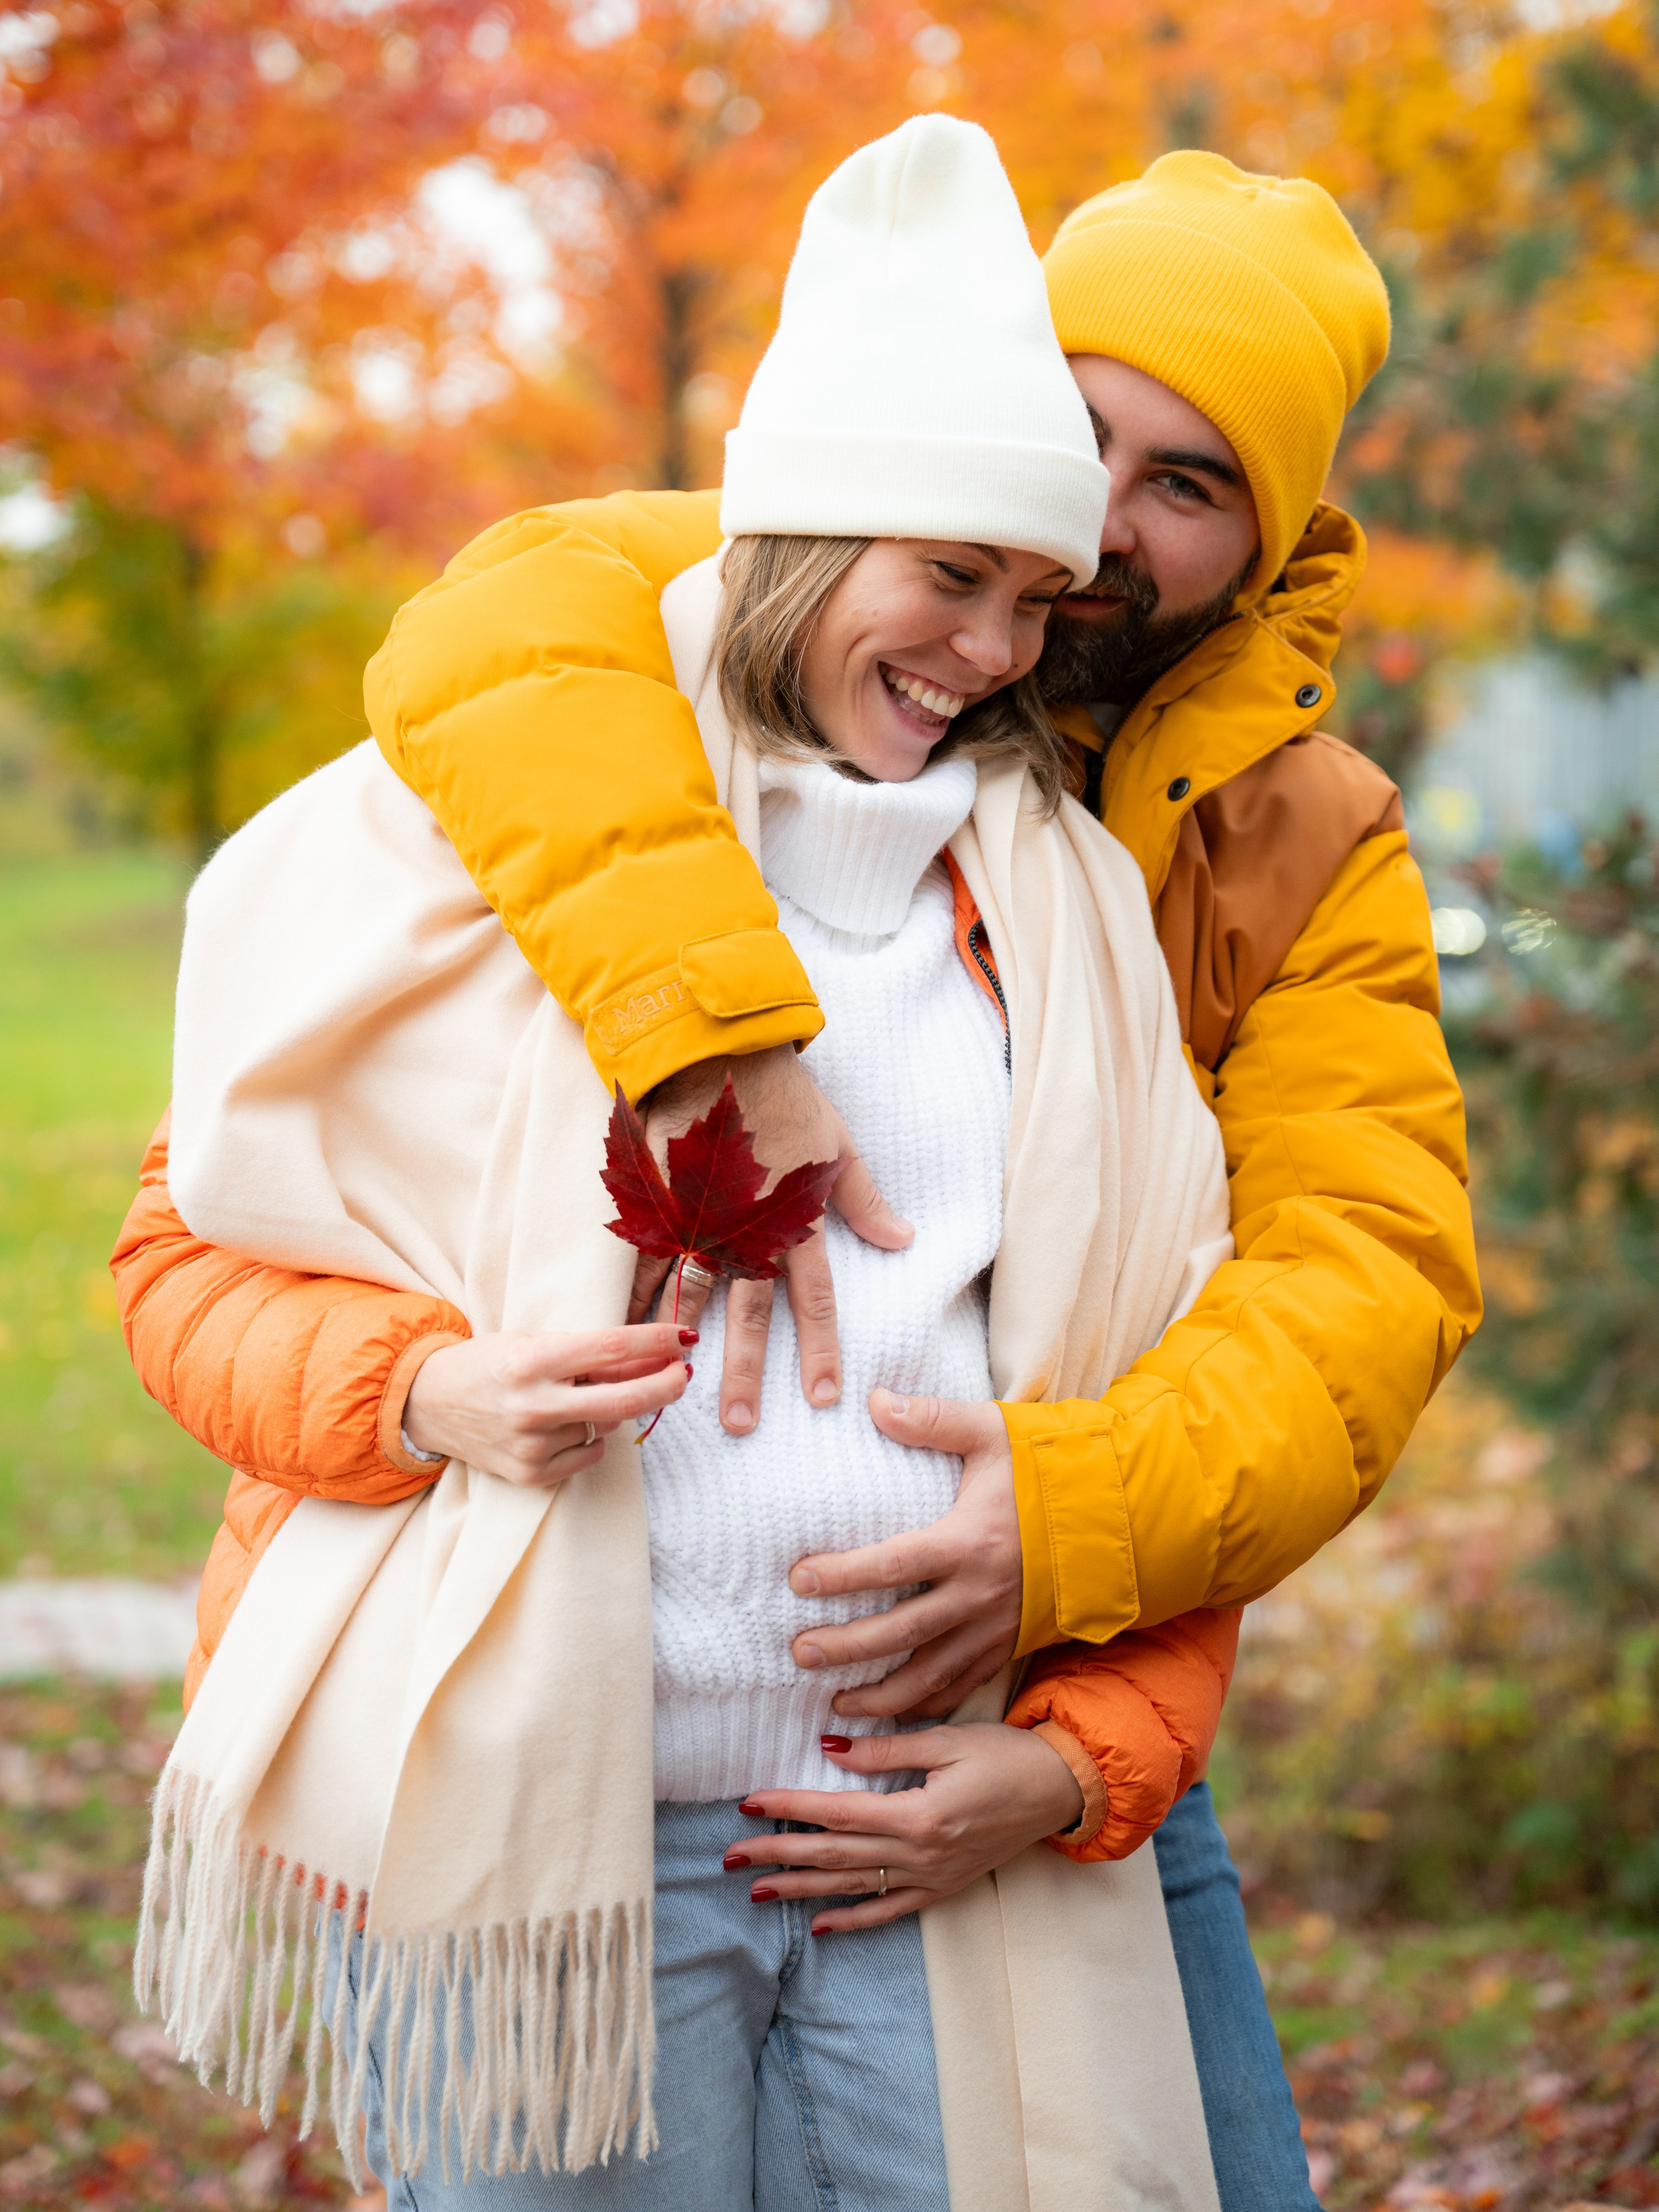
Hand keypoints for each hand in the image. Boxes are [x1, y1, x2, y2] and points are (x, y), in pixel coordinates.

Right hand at [401, 1322, 693, 1485]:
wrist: (426, 1404)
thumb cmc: (486, 1363)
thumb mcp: (532, 1341)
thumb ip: (587, 1353)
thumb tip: (652, 1359)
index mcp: (530, 1360)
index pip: (610, 1347)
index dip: (655, 1342)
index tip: (684, 1337)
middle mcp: (532, 1405)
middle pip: (624, 1399)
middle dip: (666, 1385)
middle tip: (684, 1374)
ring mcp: (531, 1445)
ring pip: (605, 1426)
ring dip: (607, 1409)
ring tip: (573, 1397)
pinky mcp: (529, 1475)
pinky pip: (589, 1455)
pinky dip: (589, 1439)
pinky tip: (564, 1425)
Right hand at [626, 1046, 912, 1431]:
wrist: (720, 1053)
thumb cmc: (786, 1096)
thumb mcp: (839, 1145)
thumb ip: (864, 1199)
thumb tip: (902, 1239)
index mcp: (793, 1221)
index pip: (813, 1298)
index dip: (819, 1348)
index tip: (821, 1396)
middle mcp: (747, 1231)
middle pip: (750, 1313)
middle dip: (746, 1370)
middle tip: (740, 1424)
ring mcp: (699, 1219)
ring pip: (692, 1295)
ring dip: (681, 1345)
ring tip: (669, 1390)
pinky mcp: (660, 1203)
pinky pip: (642, 1258)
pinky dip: (631, 1296)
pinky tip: (617, 1331)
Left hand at [725, 1722, 1083, 1932]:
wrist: (1060, 1790)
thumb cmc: (1006, 1755)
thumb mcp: (947, 1740)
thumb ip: (887, 1750)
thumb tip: (830, 1749)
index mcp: (920, 1814)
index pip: (837, 1813)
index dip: (789, 1807)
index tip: (748, 1803)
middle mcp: (920, 1854)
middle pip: (834, 1856)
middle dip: (778, 1854)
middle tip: (730, 1855)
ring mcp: (932, 1877)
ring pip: (853, 1887)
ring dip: (801, 1889)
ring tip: (755, 1891)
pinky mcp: (943, 1887)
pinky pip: (890, 1909)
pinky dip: (852, 1919)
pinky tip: (818, 1925)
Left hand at [788, 1391, 1021, 1719]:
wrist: (1116, 1519)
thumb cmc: (1049, 1473)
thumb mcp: (995, 1434)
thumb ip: (935, 1418)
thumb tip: (876, 1401)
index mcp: (970, 1542)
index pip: (894, 1565)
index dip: (843, 1575)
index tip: (798, 1580)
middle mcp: (980, 1595)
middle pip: (902, 1632)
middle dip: (848, 1648)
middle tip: (800, 1652)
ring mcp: (995, 1629)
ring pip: (930, 1676)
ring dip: (881, 1695)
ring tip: (833, 1704)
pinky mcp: (1008, 1647)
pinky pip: (962, 1688)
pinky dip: (926, 1707)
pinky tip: (893, 1717)